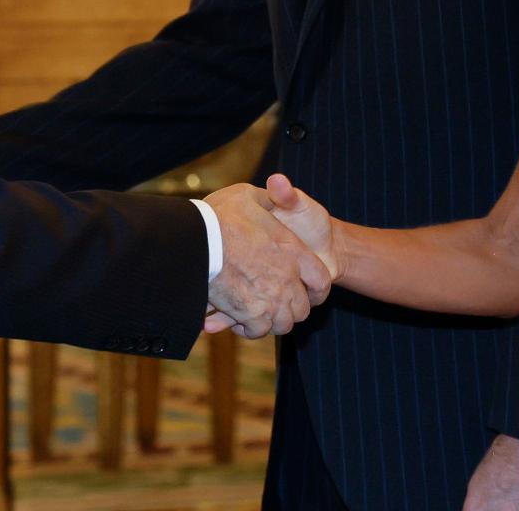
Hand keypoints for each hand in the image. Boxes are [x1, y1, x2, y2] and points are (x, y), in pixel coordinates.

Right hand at [204, 182, 330, 339]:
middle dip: (292, 308)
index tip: (308, 291)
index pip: (319, 280)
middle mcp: (287, 278)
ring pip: (283, 324)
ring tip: (260, 312)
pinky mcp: (249, 316)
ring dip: (273, 320)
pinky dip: (250, 329)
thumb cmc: (223, 215)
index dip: (316, 289)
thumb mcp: (249, 195)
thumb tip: (276, 187)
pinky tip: (240, 319)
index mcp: (293, 250)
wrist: (199, 240)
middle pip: (302, 309)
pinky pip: (258, 331)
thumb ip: (270, 195)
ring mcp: (270, 300)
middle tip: (277, 302)